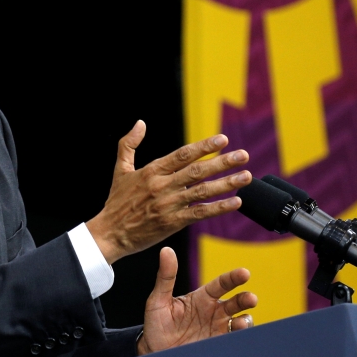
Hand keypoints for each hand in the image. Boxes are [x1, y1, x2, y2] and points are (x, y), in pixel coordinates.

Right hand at [86, 121, 250, 263]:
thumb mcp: (120, 169)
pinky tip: (235, 202)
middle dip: (223, 162)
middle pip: (197, 171)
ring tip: (246, 177)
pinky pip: (200, 213)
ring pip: (202, 192)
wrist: (110, 233)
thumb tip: (140, 123)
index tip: (223, 139)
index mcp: (151, 171)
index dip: (204, 146)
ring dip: (227, 183)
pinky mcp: (172, 223)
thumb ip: (129, 144)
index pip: (182, 155)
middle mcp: (162, 186)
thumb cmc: (116, 201)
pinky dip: (218, 208)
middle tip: (243, 155)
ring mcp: (168, 205)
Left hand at [137, 247, 256, 354]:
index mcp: (202, 297)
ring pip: (241, 321)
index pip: (222, 283)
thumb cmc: (157, 323)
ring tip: (240, 323)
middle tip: (251, 299)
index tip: (244, 273)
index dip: (233, 278)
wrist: (155, 352)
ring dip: (245, 321)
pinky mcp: (218, 345)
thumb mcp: (158, 300)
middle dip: (246, 299)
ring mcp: (218, 328)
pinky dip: (239, 338)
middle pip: (237, 302)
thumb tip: (166, 250)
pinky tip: (236, 337)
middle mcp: (214, 311)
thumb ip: (166, 277)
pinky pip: (234, 340)